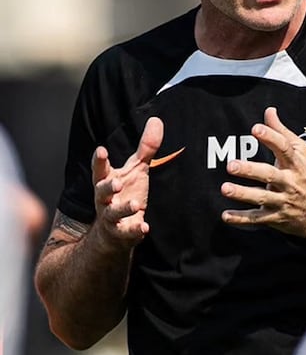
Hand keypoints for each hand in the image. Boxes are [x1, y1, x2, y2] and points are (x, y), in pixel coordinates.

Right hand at [91, 117, 163, 250]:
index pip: (100, 169)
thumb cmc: (125, 194)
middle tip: (116, 182)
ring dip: (123, 208)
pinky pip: (127, 233)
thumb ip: (145, 148)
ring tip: (135, 204)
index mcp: (107, 181)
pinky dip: (134, 230)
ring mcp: (111, 217)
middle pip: (101, 192)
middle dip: (107, 187)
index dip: (99, 160)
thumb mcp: (136, 170)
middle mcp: (105, 199)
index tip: (101, 150)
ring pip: (112, 213)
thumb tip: (156, 120)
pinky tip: (144, 227)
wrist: (112, 232)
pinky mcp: (121, 233)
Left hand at [221, 107, 305, 237]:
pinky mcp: (277, 217)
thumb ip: (282, 132)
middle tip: (231, 165)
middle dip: (250, 170)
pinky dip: (241, 218)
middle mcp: (290, 182)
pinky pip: (257, 219)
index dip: (270, 137)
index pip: (284, 148)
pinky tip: (225, 215)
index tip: (255, 129)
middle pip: (270, 175)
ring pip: (262, 198)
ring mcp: (283, 201)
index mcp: (296, 163)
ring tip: (225, 188)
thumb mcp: (302, 153)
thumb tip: (269, 111)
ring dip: (243, 194)